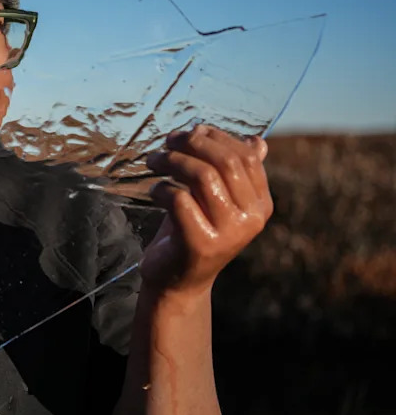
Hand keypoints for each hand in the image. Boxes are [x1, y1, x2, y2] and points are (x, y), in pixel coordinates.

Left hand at [141, 125, 272, 295]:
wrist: (177, 281)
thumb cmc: (193, 231)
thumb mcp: (216, 199)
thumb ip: (233, 172)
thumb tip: (255, 140)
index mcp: (261, 205)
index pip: (246, 156)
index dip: (216, 137)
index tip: (189, 132)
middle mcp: (251, 219)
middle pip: (225, 162)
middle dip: (192, 143)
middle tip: (167, 142)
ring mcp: (229, 233)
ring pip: (203, 176)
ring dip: (172, 161)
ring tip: (153, 161)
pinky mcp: (201, 243)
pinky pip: (180, 199)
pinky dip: (161, 188)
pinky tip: (154, 192)